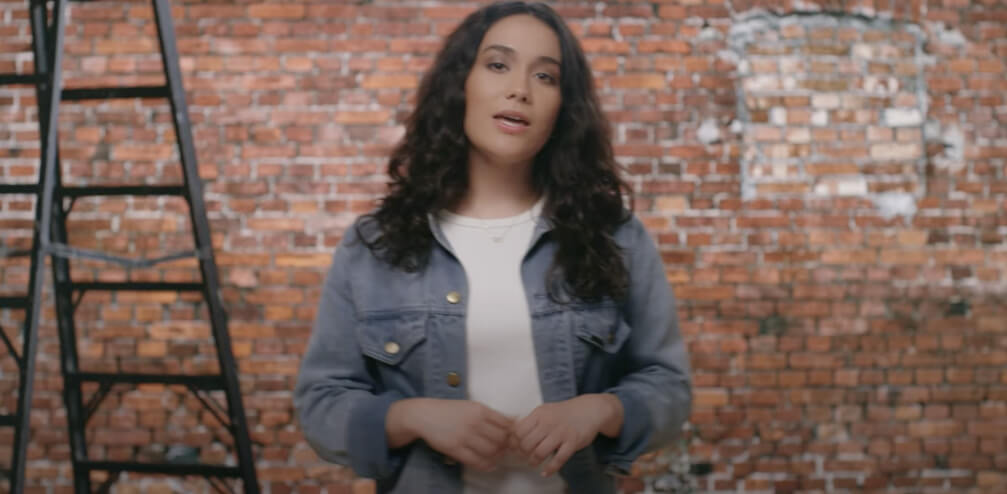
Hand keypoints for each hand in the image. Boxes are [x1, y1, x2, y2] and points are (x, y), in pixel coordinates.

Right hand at [390, 398, 513, 471]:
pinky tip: (490, 464)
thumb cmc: (450, 410)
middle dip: (506, 446)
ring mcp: (465, 436)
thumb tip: (514, 419)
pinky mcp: (455, 449)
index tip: (512, 438)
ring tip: (497, 456)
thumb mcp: (472, 406)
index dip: (512, 433)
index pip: (506, 424)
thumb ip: (491, 414)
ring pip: (491, 451)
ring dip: (497, 456)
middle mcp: (474, 422)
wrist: (425, 415)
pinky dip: (487, 465)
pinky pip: (477, 461)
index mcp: (480, 409)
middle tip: (506, 449)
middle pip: (501, 438)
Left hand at [509, 394, 622, 476]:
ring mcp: (561, 432)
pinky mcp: (573, 442)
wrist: (589, 409)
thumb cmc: (564, 412)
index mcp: (539, 414)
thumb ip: (531, 421)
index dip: (514, 442)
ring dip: (533, 461)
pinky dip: (550, 469)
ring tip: (533, 463)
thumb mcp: (545, 411)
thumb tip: (513, 435)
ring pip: (540, 452)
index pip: (518, 431)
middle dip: (523, 453)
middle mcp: (548, 422)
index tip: (515, 448)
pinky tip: (545, 473)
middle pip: (526, 443)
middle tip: (524, 456)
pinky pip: (559, 459)